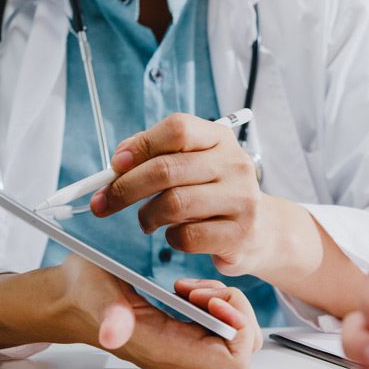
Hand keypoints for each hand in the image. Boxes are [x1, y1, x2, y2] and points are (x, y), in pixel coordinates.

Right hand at [50, 255, 261, 368]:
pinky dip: (215, 304)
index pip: (235, 362)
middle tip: (200, 289)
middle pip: (244, 347)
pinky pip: (221, 328)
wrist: (70, 301)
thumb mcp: (97, 294)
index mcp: (169, 355)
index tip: (210, 297)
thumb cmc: (84, 294)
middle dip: (234, 310)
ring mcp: (184, 353)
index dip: (236, 327)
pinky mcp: (183, 341)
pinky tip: (187, 291)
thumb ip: (110, 314)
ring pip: (236, 335)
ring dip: (224, 304)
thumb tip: (111, 333)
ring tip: (191, 288)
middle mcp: (183, 360)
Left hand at [89, 113, 276, 276]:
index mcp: (220, 139)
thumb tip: (119, 161)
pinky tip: (175, 235)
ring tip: (146, 221)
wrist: (263, 229)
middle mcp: (234, 165)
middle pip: (167, 169)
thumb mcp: (195, 165)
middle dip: (125, 188)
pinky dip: (170, 238)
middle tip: (105, 202)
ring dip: (147, 215)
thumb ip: (159, 155)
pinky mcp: (238, 234)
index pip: (177, 129)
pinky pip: (187, 237)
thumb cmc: (218, 194)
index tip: (116, 165)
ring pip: (173, 204)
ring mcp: (240, 200)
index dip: (141, 145)